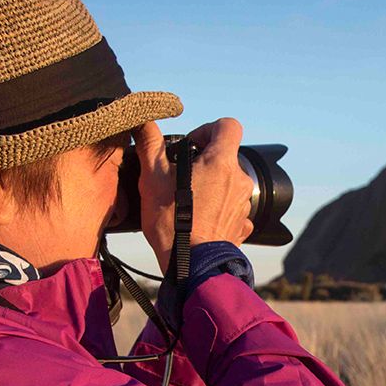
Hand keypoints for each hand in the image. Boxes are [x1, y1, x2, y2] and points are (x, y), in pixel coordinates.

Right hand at [132, 118, 255, 274]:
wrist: (190, 265)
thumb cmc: (172, 221)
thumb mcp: (152, 177)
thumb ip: (149, 143)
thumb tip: (142, 120)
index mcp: (222, 162)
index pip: (228, 126)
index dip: (207, 129)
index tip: (191, 145)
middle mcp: (239, 181)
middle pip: (226, 157)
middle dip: (205, 162)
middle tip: (181, 177)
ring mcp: (243, 205)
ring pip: (229, 184)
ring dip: (212, 186)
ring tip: (188, 201)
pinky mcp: (242, 226)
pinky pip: (232, 209)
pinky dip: (219, 210)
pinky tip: (201, 218)